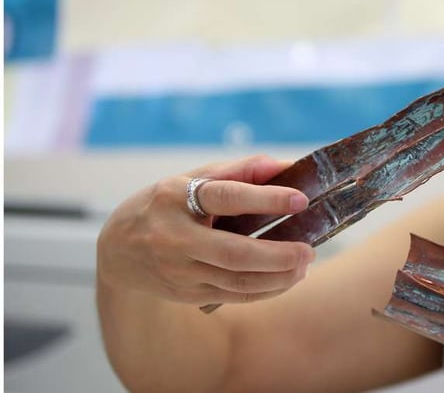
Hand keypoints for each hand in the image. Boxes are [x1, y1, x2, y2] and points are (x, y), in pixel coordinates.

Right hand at [96, 155, 316, 305]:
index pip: (227, 198)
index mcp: (177, 198)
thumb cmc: (166, 204)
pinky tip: (287, 279)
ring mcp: (180, 271)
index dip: (266, 198)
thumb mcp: (193, 178)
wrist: (116, 250)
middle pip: (235, 252)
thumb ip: (241, 170)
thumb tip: (287, 165)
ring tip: (304, 265)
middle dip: (279, 255)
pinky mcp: (187, 294)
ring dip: (279, 277)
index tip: (300, 199)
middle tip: (309, 249)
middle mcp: (175, 237)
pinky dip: (267, 290)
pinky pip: (235, 296)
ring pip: (238, 281)